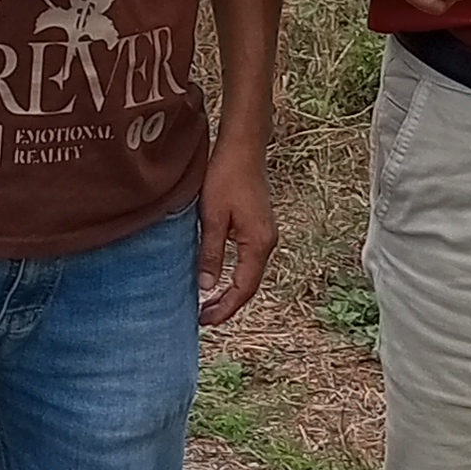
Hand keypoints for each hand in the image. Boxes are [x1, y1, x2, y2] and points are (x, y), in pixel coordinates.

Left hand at [196, 134, 277, 328]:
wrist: (243, 148)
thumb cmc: (226, 177)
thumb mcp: (212, 217)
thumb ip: (211, 253)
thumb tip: (207, 287)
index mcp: (258, 243)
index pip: (244, 288)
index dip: (225, 308)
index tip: (204, 320)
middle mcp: (267, 242)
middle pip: (249, 285)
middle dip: (228, 304)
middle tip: (203, 318)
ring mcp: (265, 235)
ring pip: (249, 273)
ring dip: (231, 290)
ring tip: (208, 303)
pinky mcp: (258, 227)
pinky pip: (248, 260)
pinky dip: (234, 275)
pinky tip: (219, 277)